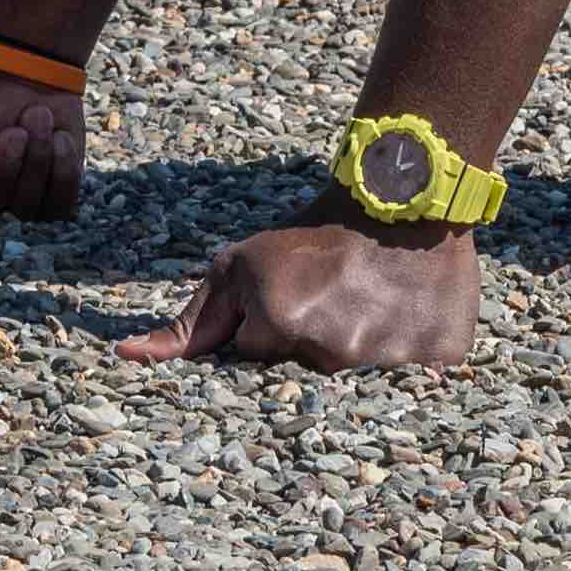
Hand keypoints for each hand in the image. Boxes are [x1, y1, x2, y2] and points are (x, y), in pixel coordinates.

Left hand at [119, 215, 480, 370]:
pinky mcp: (443, 355)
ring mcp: (391, 358)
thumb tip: (127, 360)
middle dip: (318, 344)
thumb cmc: (312, 233)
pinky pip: (425, 379)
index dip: (273, 328)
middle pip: (313, 376)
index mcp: (279, 326)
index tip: (295, 295)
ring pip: (366, 379)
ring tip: (373, 301)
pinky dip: (416, 350)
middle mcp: (333, 351)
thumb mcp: (238, 268)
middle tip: (335, 299)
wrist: (401, 191)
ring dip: (367, 347)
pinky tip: (410, 315)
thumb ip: (189, 324)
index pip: (264, 362)